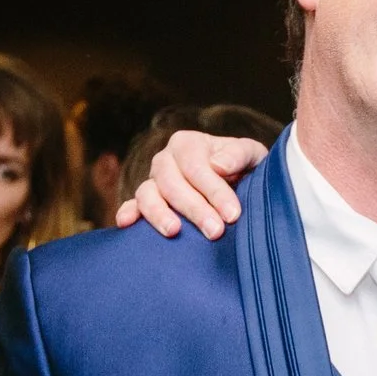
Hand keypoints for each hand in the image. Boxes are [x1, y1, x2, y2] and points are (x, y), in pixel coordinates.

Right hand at [113, 132, 269, 238]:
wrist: (238, 184)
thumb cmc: (243, 168)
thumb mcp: (250, 155)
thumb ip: (238, 154)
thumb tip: (218, 166)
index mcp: (187, 144)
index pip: (197, 167)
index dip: (214, 191)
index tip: (233, 215)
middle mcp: (165, 160)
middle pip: (172, 183)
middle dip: (194, 209)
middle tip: (215, 231)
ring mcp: (152, 181)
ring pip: (148, 194)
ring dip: (160, 213)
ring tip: (174, 231)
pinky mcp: (144, 202)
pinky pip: (133, 205)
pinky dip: (128, 212)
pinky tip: (126, 223)